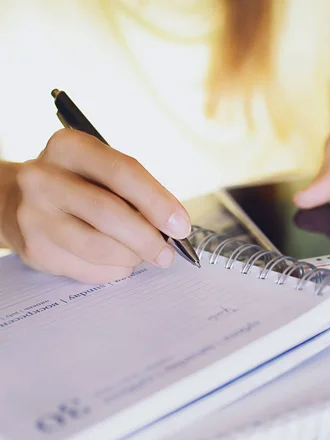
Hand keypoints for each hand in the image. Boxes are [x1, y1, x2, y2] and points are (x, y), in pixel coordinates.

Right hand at [0, 129, 190, 282]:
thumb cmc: (72, 185)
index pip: (122, 172)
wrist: (14, 202)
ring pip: (99, 247)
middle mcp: (44, 179)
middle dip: (147, 238)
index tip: (181, 225)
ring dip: (131, 257)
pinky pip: (88, 269)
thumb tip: (171, 226)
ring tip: (142, 255)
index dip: (157, 202)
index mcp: (68, 148)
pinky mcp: (36, 250)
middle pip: (109, 213)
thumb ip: (132, 190)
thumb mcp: (97, 170)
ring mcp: (35, 217)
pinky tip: (118, 261)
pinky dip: (113, 269)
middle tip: (167, 253)